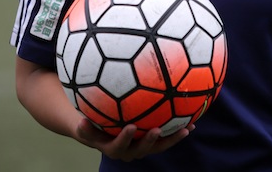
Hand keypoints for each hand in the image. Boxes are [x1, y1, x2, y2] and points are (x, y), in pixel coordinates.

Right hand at [74, 117, 193, 161]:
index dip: (125, 138)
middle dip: (150, 141)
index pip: (119, 146)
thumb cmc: (93, 127)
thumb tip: (80, 120)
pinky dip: (177, 131)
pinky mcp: (153, 142)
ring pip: (159, 146)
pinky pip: (166, 138)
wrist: (103, 135)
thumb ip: (84, 127)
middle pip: (143, 149)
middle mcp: (130, 151)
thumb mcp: (85, 128)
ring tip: (186, 129)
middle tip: (157, 129)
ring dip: (172, 138)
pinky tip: (191, 121)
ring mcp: (143, 147)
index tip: (130, 127)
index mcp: (114, 148)